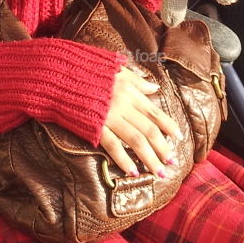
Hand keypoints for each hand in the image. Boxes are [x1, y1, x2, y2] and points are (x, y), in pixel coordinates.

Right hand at [99, 64, 181, 178]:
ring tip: (160, 172)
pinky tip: (133, 172)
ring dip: (149, 158)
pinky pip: (113, 146)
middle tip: (172, 162)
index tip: (180, 138)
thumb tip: (154, 88)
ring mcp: (110, 117)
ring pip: (136, 140)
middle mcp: (124, 105)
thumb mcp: (117, 70)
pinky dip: (124, 160)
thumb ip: (137, 81)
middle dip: (162, 148)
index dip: (169, 126)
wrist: (63, 75)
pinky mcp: (96, 127)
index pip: (155, 112)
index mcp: (130, 92)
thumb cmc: (90, 70)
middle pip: (149, 130)